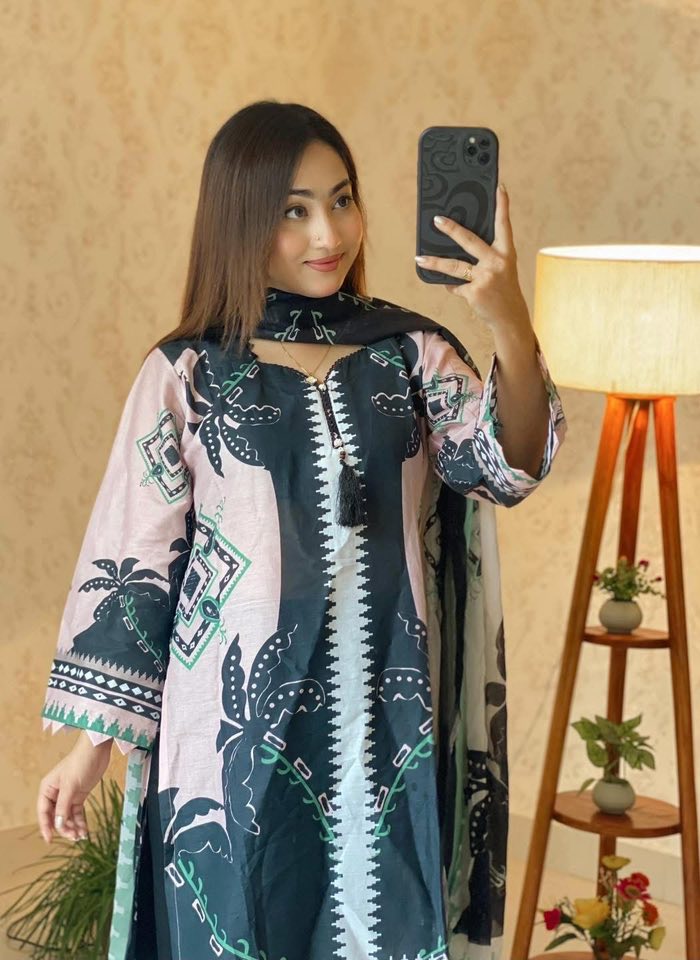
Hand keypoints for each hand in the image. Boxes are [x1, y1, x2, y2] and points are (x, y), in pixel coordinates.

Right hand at [37, 733, 112, 842]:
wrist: (97, 751)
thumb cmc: (80, 762)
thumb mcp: (70, 786)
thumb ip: (63, 806)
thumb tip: (59, 825)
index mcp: (47, 789)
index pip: (43, 812)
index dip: (45, 826)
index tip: (49, 840)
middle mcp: (56, 793)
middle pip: (56, 817)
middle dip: (63, 828)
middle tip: (73, 837)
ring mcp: (68, 795)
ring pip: (67, 816)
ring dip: (73, 827)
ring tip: (81, 836)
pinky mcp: (80, 795)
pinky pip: (77, 812)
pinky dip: (80, 822)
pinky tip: (84, 830)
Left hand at [415, 184, 532, 338]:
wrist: (509, 317)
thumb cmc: (504, 289)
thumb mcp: (502, 269)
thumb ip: (486, 256)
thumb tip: (457, 245)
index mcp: (507, 253)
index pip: (504, 225)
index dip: (502, 206)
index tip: (499, 187)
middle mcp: (497, 262)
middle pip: (470, 241)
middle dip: (451, 229)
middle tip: (436, 220)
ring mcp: (485, 277)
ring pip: (454, 267)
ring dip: (434, 262)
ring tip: (419, 258)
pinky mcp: (474, 292)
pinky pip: (455, 286)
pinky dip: (452, 286)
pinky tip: (453, 287)